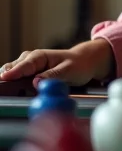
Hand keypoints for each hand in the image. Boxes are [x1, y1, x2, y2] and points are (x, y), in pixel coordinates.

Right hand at [0, 39, 114, 86]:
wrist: (85, 62)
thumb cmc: (78, 64)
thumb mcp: (68, 70)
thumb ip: (52, 76)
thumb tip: (36, 82)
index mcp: (39, 56)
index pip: (23, 65)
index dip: (13, 73)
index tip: (4, 78)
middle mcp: (29, 60)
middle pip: (11, 70)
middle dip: (7, 80)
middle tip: (5, 91)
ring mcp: (27, 68)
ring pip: (12, 76)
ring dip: (10, 84)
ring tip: (8, 93)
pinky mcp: (29, 76)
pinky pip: (17, 81)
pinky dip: (14, 87)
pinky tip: (15, 94)